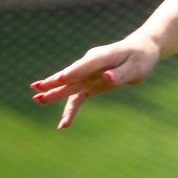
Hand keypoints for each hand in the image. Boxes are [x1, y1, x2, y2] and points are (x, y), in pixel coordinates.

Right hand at [29, 34, 160, 128]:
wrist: (139, 52)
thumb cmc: (139, 58)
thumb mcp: (136, 67)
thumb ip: (121, 73)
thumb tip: (107, 78)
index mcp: (101, 57)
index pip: (85, 65)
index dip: (74, 72)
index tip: (62, 78)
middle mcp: (89, 65)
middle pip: (71, 76)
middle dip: (55, 83)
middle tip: (37, 89)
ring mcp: (87, 75)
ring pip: (69, 87)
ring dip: (54, 94)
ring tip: (37, 99)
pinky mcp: (90, 84)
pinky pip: (78, 98)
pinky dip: (71, 110)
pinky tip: (64, 125)